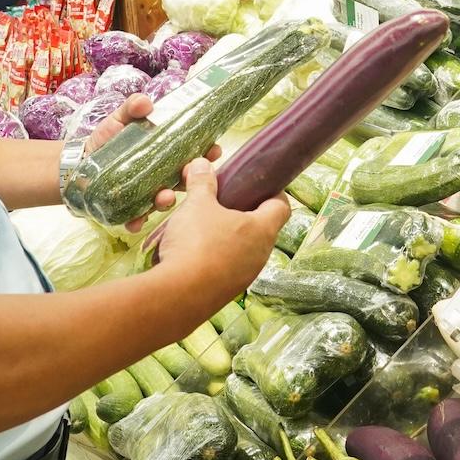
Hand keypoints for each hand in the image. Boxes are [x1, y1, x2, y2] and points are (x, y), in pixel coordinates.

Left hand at [80, 95, 219, 230]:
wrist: (81, 162)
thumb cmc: (106, 139)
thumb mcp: (119, 119)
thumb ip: (132, 108)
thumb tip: (145, 102)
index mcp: (166, 154)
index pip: (192, 154)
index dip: (206, 153)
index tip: (214, 149)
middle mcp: (161, 177)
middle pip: (184, 180)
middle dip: (192, 180)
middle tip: (191, 175)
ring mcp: (147, 195)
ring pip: (163, 201)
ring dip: (167, 201)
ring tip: (165, 197)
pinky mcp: (129, 210)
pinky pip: (136, 219)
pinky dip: (137, 221)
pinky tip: (135, 221)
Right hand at [154, 159, 288, 302]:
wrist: (178, 296)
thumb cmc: (196, 242)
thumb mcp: (197, 204)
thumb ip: (202, 183)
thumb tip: (202, 164)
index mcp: (263, 229)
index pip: (281, 206)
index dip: (272, 192)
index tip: (256, 183)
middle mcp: (260, 255)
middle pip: (261, 227)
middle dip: (242, 213)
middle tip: (223, 202)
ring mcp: (245, 277)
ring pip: (243, 249)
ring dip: (227, 237)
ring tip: (203, 227)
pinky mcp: (227, 293)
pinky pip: (227, 268)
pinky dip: (215, 257)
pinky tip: (193, 253)